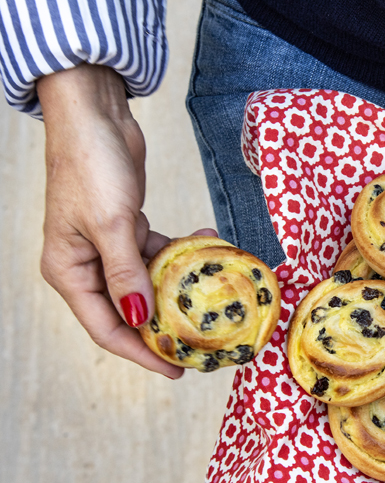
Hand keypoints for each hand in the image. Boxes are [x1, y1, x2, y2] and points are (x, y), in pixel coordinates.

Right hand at [38, 64, 213, 378]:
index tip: (177, 369)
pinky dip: (182, 252)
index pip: (107, 328)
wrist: (96, 113)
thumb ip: (127, 272)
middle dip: (167, 325)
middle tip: (205, 341)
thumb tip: (139, 318)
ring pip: (149, 281)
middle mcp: (86, 265)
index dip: (141, 352)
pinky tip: (209, 244)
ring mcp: (108, 246)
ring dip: (181, 284)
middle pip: (129, 310)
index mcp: (69, 272)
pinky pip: (159, 252)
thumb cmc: (91, 165)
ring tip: (217, 292)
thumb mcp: (112, 223)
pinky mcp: (128, 227)